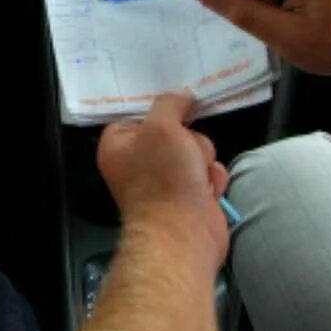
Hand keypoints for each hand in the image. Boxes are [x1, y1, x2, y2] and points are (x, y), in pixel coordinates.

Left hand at [98, 92, 228, 273]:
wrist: (183, 235)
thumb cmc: (163, 179)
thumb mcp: (162, 126)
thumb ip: (170, 103)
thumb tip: (180, 95)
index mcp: (119, 145)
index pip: (138, 114)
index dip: (158, 110)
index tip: (176, 101)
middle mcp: (139, 162)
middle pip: (175, 130)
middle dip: (189, 140)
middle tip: (185, 153)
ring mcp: (165, 180)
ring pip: (196, 150)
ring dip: (202, 160)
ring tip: (196, 177)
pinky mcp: (190, 195)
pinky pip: (208, 172)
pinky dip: (211, 180)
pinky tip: (206, 192)